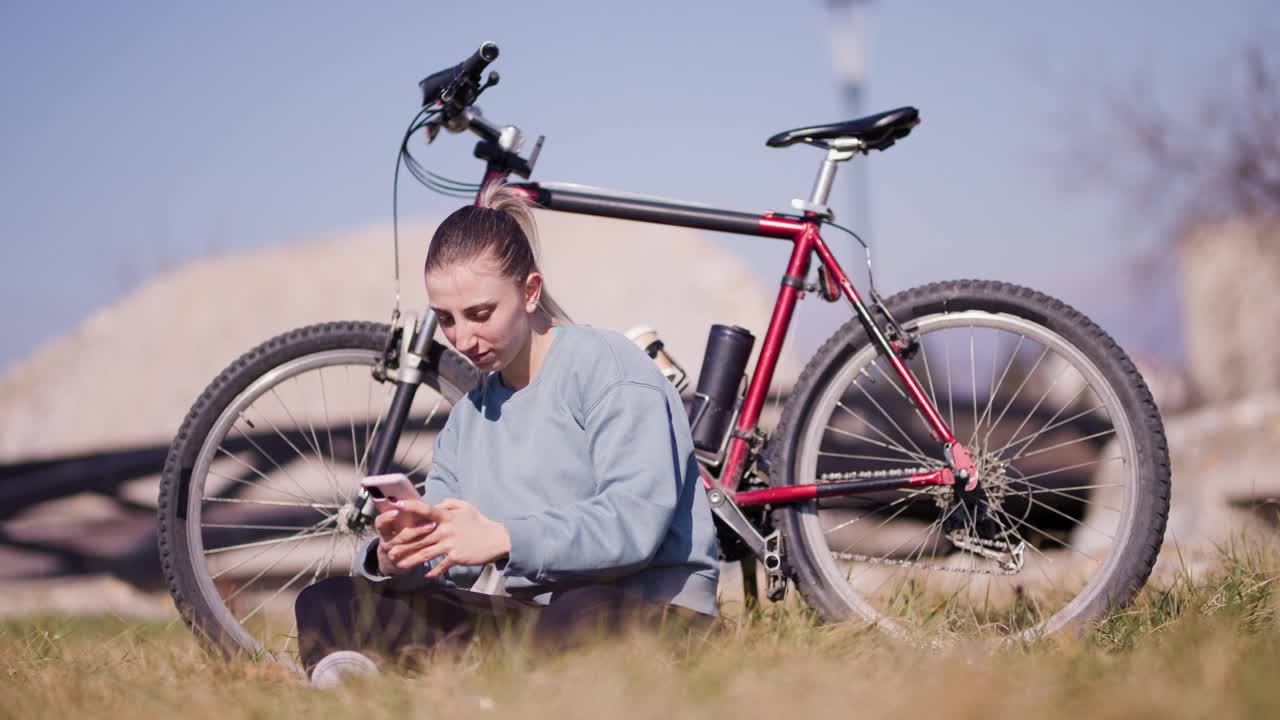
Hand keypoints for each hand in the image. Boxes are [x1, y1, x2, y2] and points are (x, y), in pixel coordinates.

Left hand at [384, 498, 510, 578]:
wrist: (497, 538)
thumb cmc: (479, 522)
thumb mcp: (466, 506)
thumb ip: (449, 503)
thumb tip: (435, 505)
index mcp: (447, 516)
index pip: (426, 510)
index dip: (412, 507)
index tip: (397, 505)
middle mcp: (446, 530)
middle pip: (419, 537)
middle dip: (402, 544)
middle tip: (388, 549)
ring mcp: (450, 544)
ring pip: (425, 553)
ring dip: (411, 559)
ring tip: (398, 565)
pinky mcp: (456, 557)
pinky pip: (441, 565)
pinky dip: (434, 570)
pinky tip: (426, 574)